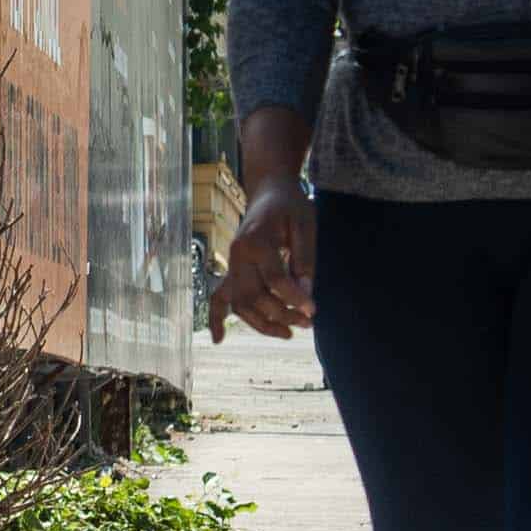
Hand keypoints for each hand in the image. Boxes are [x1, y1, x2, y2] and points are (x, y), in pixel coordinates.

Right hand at [215, 182, 316, 340]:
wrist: (270, 191)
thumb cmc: (290, 206)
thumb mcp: (305, 225)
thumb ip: (304, 259)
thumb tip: (306, 294)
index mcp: (256, 240)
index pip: (275, 279)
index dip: (295, 297)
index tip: (313, 311)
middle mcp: (238, 255)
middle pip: (254, 296)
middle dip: (281, 314)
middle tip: (307, 322)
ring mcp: (232, 264)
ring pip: (240, 303)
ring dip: (262, 323)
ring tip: (289, 333)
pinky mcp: (232, 271)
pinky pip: (219, 298)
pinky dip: (216, 318)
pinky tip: (219, 339)